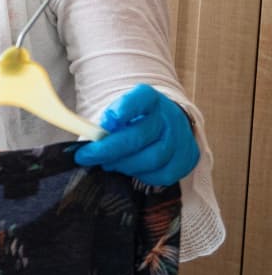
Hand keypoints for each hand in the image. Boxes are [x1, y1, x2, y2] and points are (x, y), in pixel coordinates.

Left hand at [74, 84, 198, 186]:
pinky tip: (130, 169)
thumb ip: (105, 123)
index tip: (105, 122)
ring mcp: (181, 138)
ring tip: (108, 163)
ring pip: (151, 159)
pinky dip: (142, 175)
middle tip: (87, 156)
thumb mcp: (119, 111)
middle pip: (139, 136)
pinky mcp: (186, 158)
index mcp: (150, 99)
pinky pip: (162, 174)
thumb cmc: (134, 120)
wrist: (165, 124)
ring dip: (124, 165)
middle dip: (108, 150)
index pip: (140, 99)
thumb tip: (87, 137)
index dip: (123, 110)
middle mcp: (168, 116)